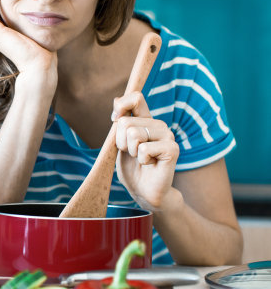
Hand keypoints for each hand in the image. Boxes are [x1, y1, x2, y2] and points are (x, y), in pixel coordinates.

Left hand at [113, 92, 179, 210]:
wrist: (143, 191)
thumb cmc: (131, 167)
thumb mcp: (120, 142)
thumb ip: (120, 122)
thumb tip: (117, 100)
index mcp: (146, 120)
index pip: (135, 98)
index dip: (120, 107)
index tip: (115, 121)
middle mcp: (158, 125)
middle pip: (125, 121)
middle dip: (120, 142)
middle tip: (131, 153)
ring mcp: (168, 136)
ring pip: (134, 134)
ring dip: (130, 151)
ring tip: (140, 159)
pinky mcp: (172, 149)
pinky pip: (144, 148)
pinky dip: (141, 160)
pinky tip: (149, 164)